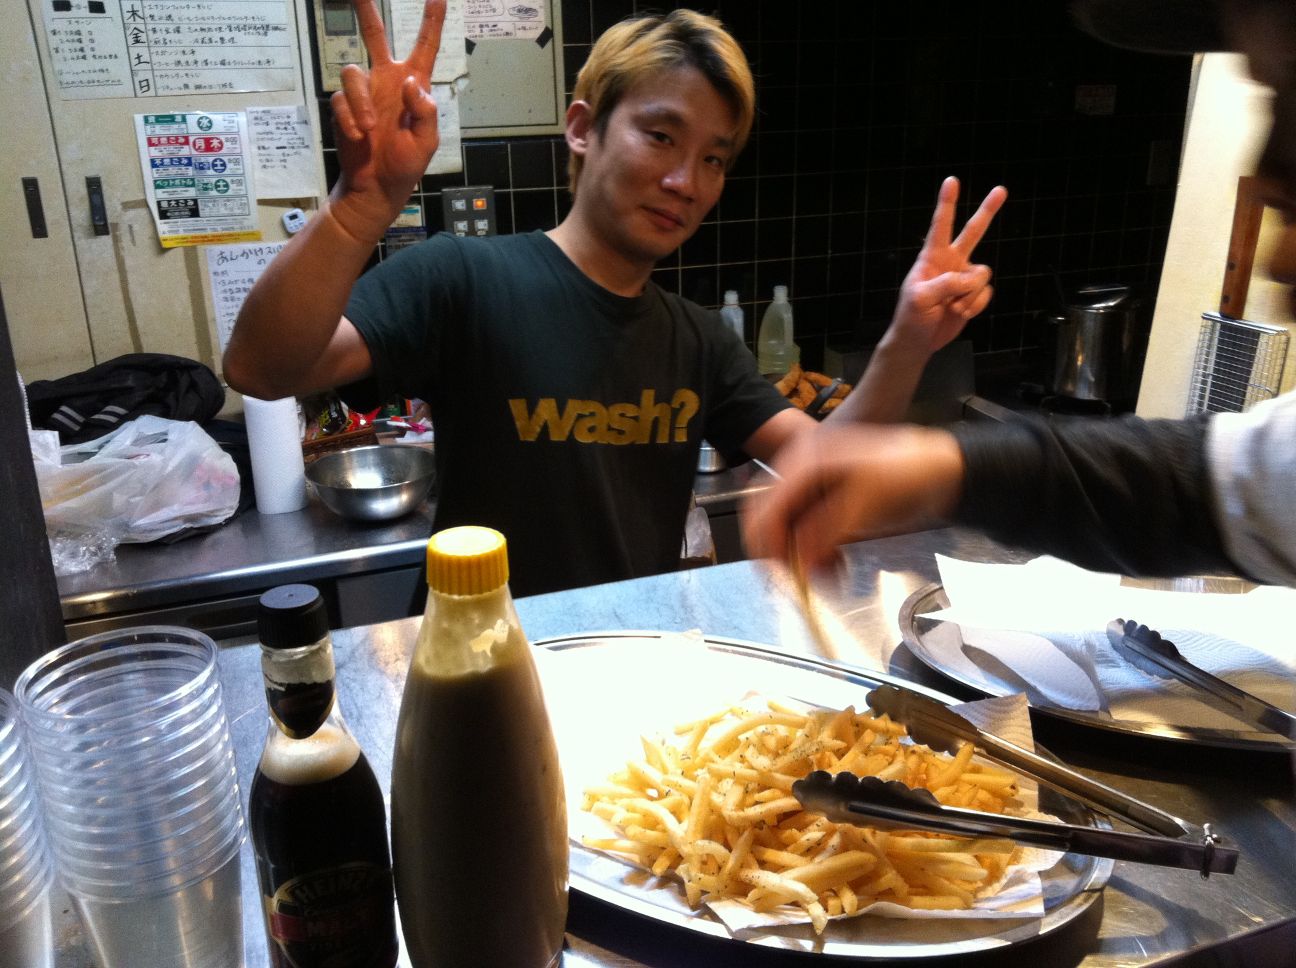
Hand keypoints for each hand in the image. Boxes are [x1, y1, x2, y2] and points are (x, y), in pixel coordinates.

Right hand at [329, 0, 445, 238]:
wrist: (376, 187)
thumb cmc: (405, 165)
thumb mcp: (426, 141)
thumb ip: (425, 111)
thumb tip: (411, 83)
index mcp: (414, 85)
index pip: (425, 47)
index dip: (431, 22)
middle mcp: (387, 81)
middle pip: (375, 35)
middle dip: (366, 10)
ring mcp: (364, 92)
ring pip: (352, 71)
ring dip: (360, 102)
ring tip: (368, 129)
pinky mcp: (344, 106)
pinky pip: (341, 99)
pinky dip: (350, 119)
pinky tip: (358, 136)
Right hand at [740, 423, 965, 573]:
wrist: (937, 468)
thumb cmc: (906, 472)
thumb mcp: (865, 501)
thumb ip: (826, 531)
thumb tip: (799, 564)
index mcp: (804, 463)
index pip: (766, 509)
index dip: (769, 546)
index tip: (783, 578)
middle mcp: (800, 474)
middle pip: (771, 521)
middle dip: (784, 554)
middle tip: (804, 583)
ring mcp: (813, 490)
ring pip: (789, 533)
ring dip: (804, 559)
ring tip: (833, 577)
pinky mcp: (826, 505)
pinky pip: (808, 535)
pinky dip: (818, 555)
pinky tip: (837, 566)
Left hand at [890, 176, 1007, 354]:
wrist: (919, 341)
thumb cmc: (911, 317)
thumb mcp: (920, 299)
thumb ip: (946, 284)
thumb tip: (971, 278)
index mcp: (931, 258)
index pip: (940, 226)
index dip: (947, 204)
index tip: (951, 181)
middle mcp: (950, 262)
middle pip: (973, 232)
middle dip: (987, 211)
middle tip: (1001, 190)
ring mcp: (963, 279)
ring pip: (983, 274)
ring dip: (971, 294)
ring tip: (952, 306)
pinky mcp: (973, 295)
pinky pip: (986, 293)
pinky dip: (975, 305)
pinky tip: (960, 312)